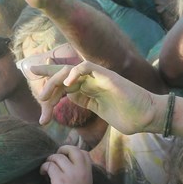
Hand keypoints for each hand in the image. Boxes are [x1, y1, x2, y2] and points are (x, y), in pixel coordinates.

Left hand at [21, 60, 163, 134]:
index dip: (49, 83)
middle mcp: (92, 81)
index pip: (65, 82)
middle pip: (63, 75)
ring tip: (45, 95)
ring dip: (55, 80)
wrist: (147, 116)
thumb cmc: (129, 117)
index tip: (35, 91)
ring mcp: (99, 77)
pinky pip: (87, 67)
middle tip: (36, 92)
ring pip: (70, 70)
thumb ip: (87, 103)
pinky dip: (75, 72)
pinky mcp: (107, 76)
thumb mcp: (101, 112)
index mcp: (89, 90)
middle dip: (46, 78)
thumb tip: (71, 99)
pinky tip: (68, 84)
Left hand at [40, 145, 92, 183]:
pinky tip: (42, 173)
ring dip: (50, 160)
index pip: (84, 153)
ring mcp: (70, 174)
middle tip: (55, 156)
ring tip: (46, 167)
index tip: (66, 156)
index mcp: (89, 173)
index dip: (74, 152)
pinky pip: (49, 166)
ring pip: (58, 157)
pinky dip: (44, 167)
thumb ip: (81, 176)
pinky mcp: (59, 180)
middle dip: (62, 149)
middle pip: (72, 150)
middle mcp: (81, 170)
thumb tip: (69, 167)